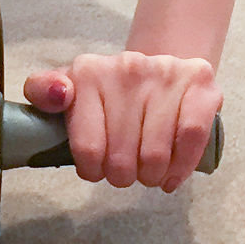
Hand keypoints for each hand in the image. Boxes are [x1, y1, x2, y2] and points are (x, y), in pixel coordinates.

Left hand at [22, 50, 220, 191]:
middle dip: (122, 176)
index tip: (97, 168)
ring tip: (148, 171)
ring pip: (155, 154)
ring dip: (151, 176)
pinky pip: (191, 137)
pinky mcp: (200, 84)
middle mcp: (128, 67)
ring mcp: (166, 73)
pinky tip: (171, 176)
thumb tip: (59, 95)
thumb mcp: (70, 91)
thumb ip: (44, 91)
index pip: (87, 148)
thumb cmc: (110, 94)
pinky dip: (181, 166)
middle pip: (121, 158)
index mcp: (88, 71)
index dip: (92, 170)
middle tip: (125, 171)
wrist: (157, 70)